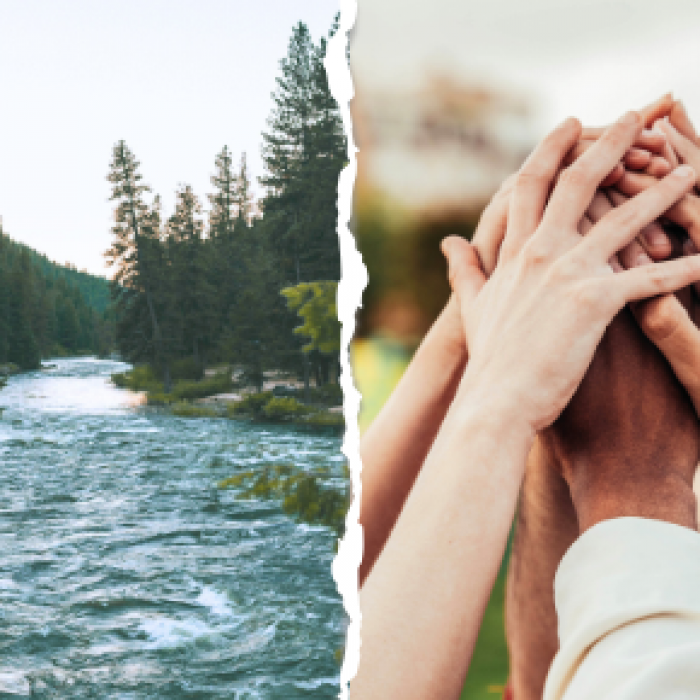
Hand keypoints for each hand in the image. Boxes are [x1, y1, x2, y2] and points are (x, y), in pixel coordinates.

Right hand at [444, 113, 699, 435]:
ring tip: (691, 168)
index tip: (571, 123)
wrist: (495, 400)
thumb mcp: (473, 306)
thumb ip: (465, 269)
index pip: (531, 183)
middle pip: (578, 181)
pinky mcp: (594, 302)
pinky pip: (649, 277)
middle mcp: (541, 251)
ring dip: (661, 191)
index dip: (552, 147)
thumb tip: (450, 242)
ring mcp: (567, 273)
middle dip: (610, 142)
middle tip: (637, 113)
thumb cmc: (489, 357)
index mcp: (515, 250)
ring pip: (623, 219)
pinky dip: (684, 267)